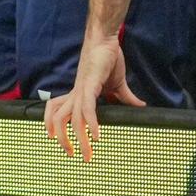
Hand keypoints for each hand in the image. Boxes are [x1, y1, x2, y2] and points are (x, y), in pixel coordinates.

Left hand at [44, 35, 143, 160]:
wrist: (106, 39)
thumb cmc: (108, 58)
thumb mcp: (118, 84)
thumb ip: (126, 98)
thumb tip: (141, 107)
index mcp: (79, 94)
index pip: (58, 112)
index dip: (55, 128)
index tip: (66, 146)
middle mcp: (75, 94)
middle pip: (58, 119)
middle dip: (63, 140)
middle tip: (73, 156)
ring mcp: (80, 89)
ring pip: (68, 118)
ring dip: (75, 138)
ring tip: (85, 153)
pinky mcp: (89, 84)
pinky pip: (86, 108)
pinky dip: (90, 123)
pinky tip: (97, 136)